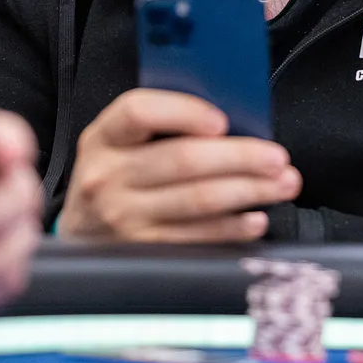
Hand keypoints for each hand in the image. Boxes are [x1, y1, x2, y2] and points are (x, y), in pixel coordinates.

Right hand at [60, 89, 300, 242]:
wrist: (79, 234)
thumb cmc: (116, 176)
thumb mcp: (121, 143)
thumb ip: (163, 126)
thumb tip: (233, 123)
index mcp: (104, 137)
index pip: (137, 111)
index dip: (183, 112)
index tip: (222, 120)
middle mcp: (108, 176)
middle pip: (182, 159)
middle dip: (240, 157)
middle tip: (279, 158)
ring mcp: (123, 218)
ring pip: (197, 199)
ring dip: (249, 191)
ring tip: (283, 184)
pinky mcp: (142, 251)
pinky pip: (196, 237)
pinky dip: (232, 228)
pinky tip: (257, 219)